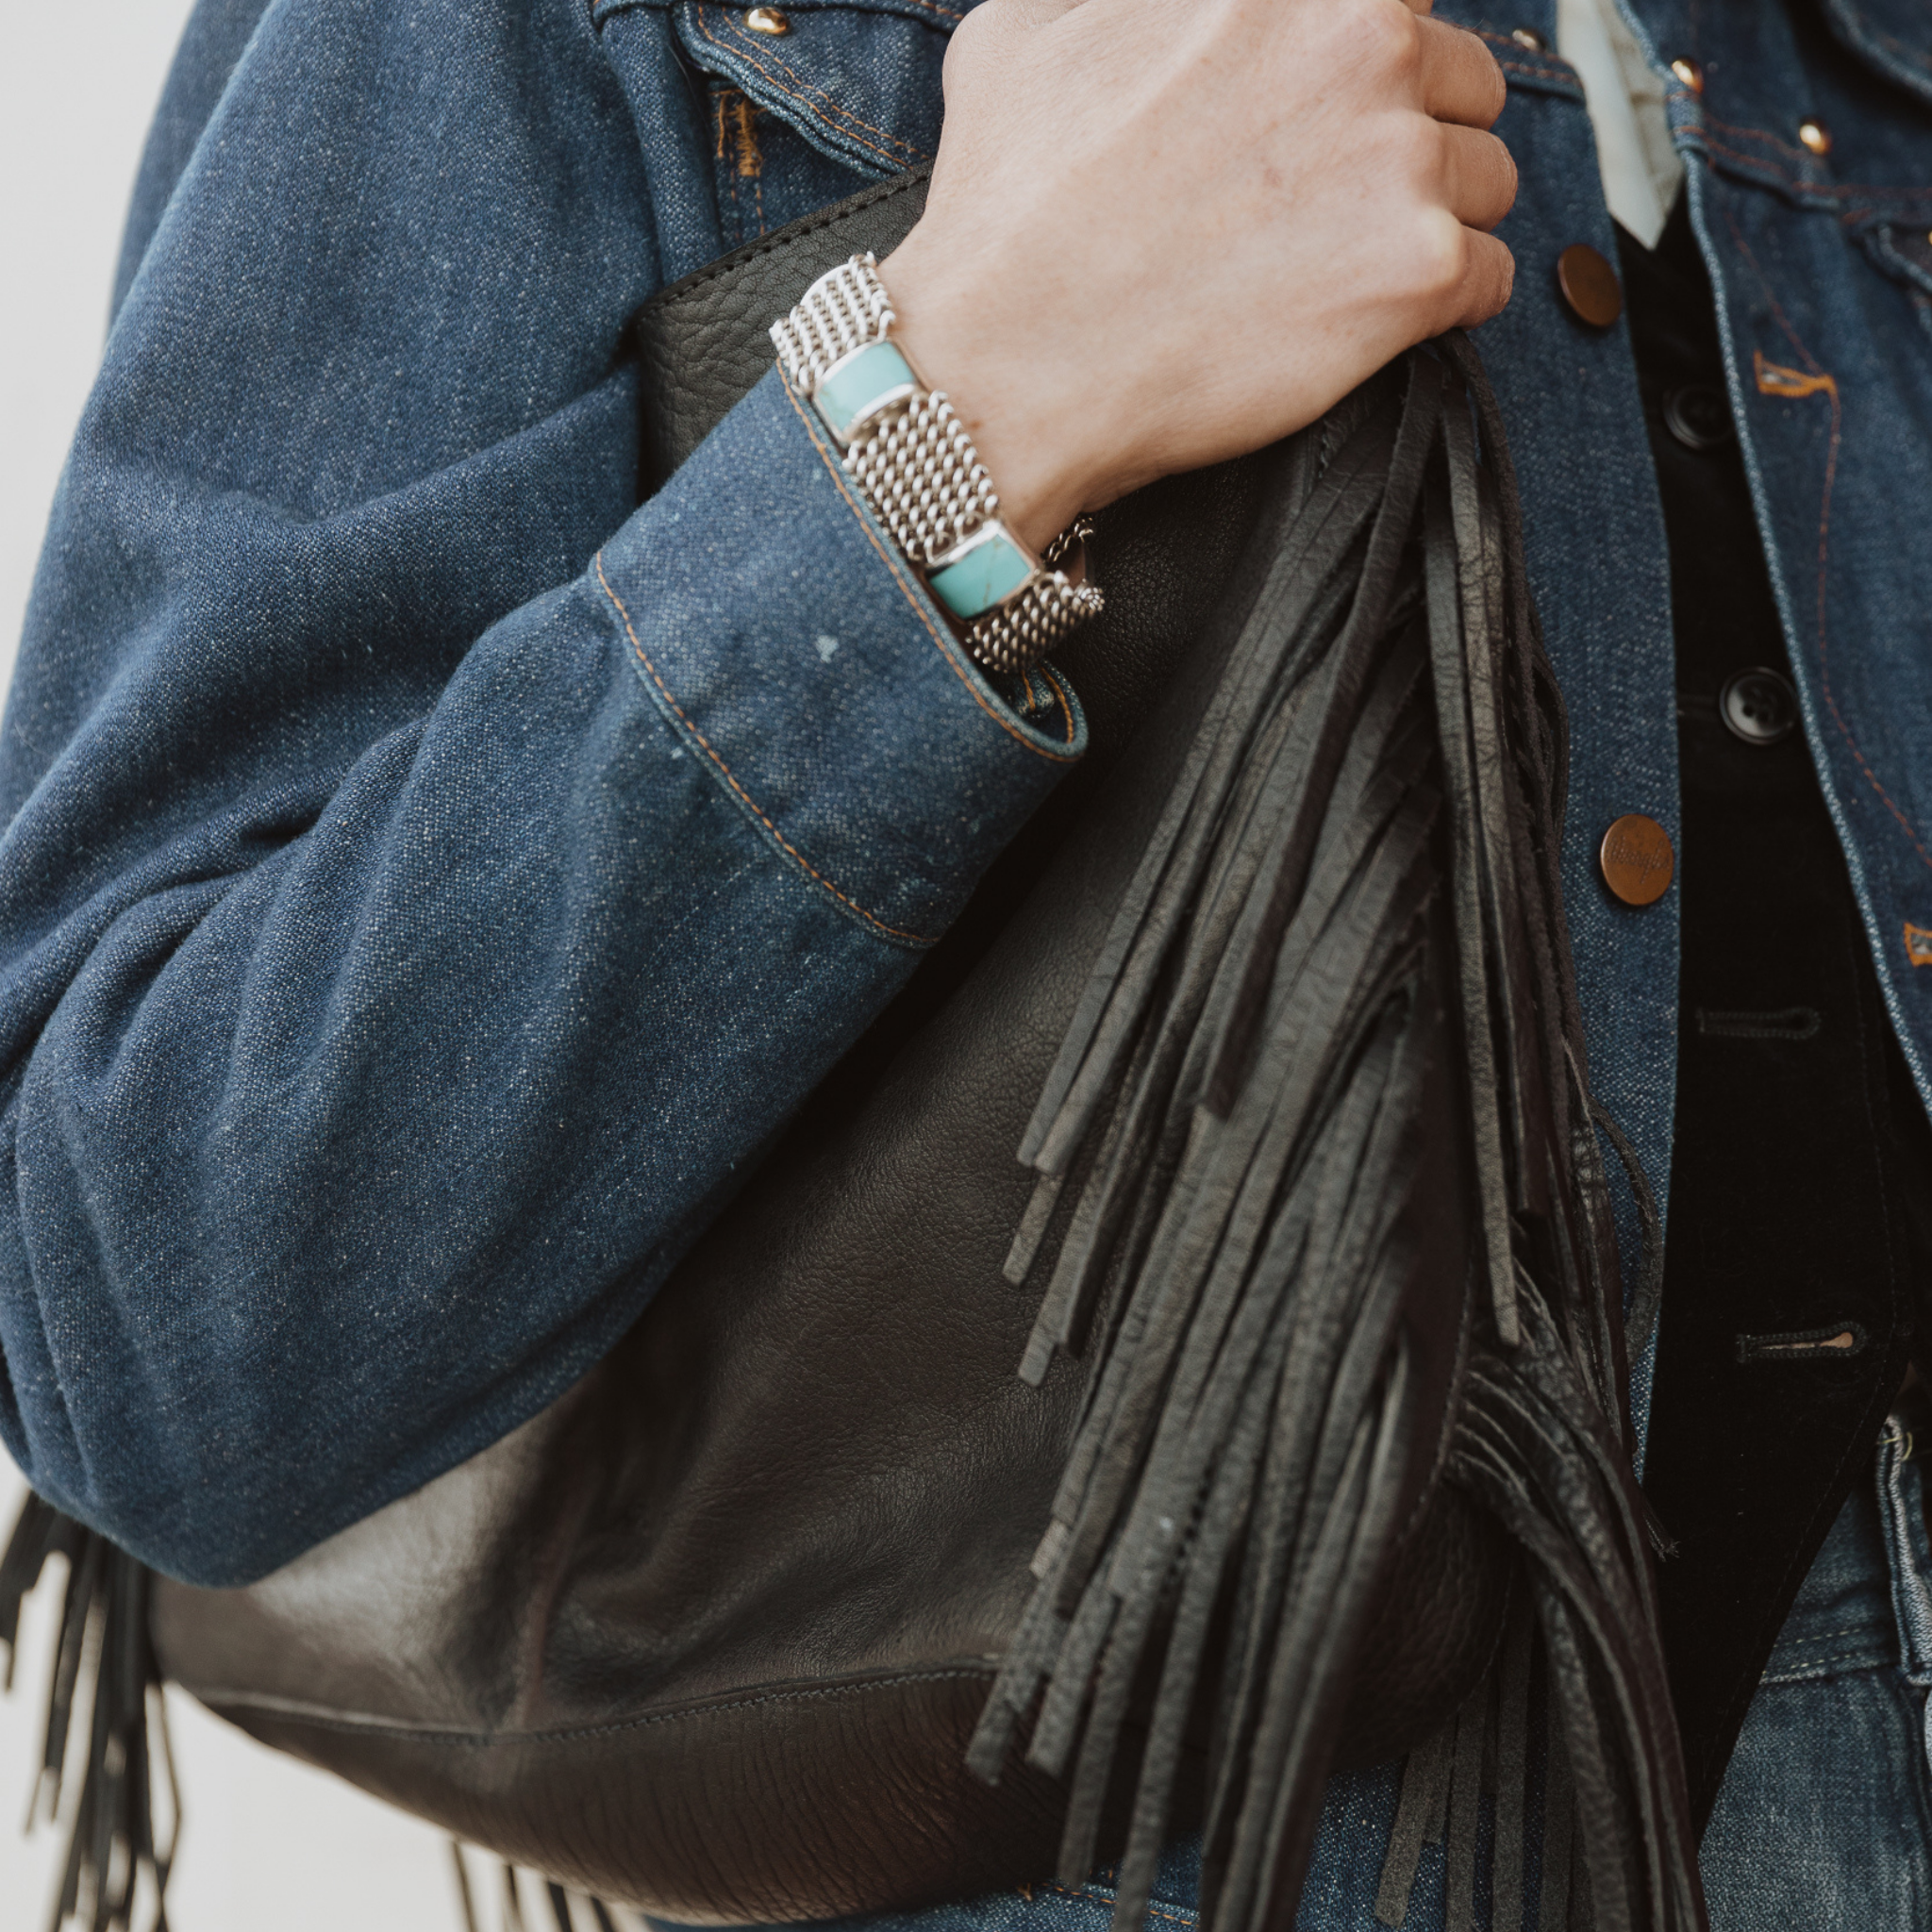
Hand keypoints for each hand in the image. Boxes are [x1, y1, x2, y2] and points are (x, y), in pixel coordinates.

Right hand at [881, 0, 1516, 549]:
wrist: (1003, 367)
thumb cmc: (1005, 212)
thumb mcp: (1026, 31)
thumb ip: (1118, 4)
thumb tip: (1144, 17)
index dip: (1365, 59)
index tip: (1333, 113)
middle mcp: (1363, 41)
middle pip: (1463, 78)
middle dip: (1413, 136)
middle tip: (1331, 205)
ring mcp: (1399, 158)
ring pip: (1489, 178)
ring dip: (1433, 221)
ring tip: (1342, 272)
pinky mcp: (1417, 274)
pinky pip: (1492, 277)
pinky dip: (1448, 304)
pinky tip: (1372, 322)